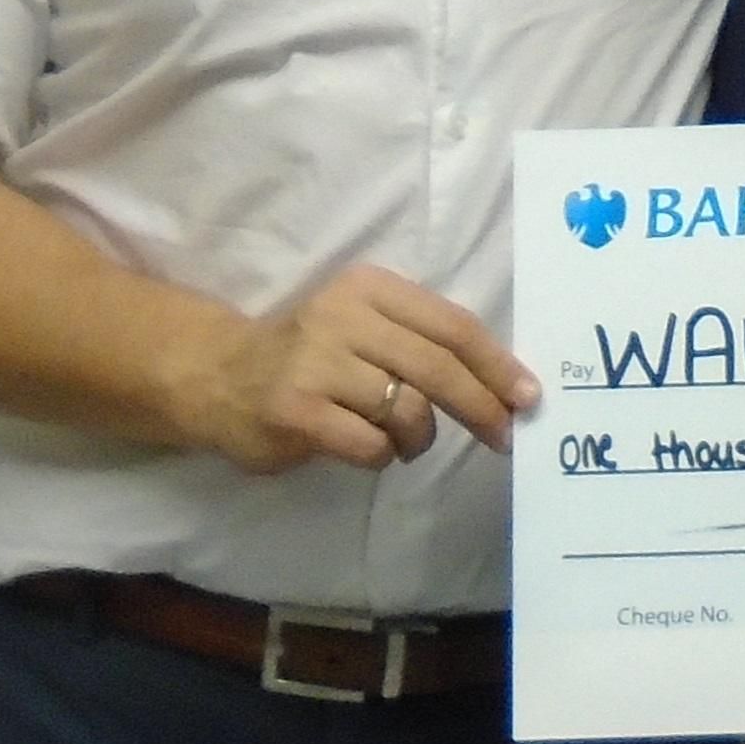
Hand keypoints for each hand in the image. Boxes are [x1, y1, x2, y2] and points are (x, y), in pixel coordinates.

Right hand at [184, 262, 539, 475]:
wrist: (216, 376)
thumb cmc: (310, 355)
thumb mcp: (365, 326)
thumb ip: (423, 342)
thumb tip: (505, 386)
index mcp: (369, 288)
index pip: (452, 325)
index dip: (496, 364)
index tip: (528, 396)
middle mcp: (342, 317)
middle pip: (437, 367)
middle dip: (481, 406)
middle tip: (504, 436)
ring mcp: (315, 363)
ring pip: (407, 410)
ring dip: (420, 438)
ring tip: (404, 441)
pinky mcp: (296, 410)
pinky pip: (371, 444)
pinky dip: (382, 455)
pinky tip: (364, 446)